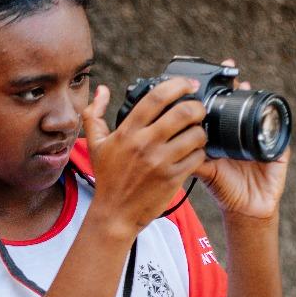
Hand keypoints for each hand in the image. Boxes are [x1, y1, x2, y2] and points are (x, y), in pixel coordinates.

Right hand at [81, 77, 207, 237]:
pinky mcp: (173, 178)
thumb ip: (94, 113)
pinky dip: (201, 152)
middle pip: (184, 113)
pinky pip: (198, 157)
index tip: (187, 84)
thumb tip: (102, 89)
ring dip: (201, 131)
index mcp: (127, 131)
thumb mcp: (95, 144)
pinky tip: (194, 152)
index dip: (177, 85)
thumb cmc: (107, 177)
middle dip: (197, 106)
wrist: (115, 213)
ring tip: (197, 132)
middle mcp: (144, 144)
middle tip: (198, 109)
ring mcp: (161, 161)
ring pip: (195, 135)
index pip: (156, 98)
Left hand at [193, 60, 288, 218]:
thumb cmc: (224, 188)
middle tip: (230, 71)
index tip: (207, 78)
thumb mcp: (205, 170)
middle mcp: (243, 133)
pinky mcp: (278, 150)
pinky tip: (266, 115)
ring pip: (259, 112)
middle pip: (242, 104)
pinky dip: (274, 123)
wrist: (246, 209)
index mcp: (225, 136)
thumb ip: (190, 157)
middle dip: (236, 87)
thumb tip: (170, 146)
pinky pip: (279, 133)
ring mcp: (261, 138)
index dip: (217, 93)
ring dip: (254, 98)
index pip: (222, 108)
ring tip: (244, 85)